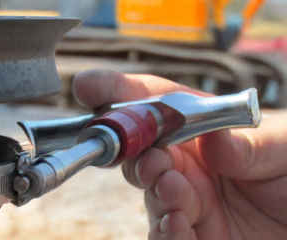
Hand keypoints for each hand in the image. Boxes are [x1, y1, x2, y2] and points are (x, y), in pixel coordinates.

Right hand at [73, 70, 286, 238]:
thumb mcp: (286, 148)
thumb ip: (249, 143)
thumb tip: (213, 141)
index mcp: (205, 129)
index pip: (155, 104)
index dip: (119, 93)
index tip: (88, 87)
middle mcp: (189, 163)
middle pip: (140, 150)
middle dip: (134, 150)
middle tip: (152, 159)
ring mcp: (188, 201)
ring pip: (148, 193)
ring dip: (153, 191)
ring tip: (174, 190)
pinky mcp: (193, 237)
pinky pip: (164, 236)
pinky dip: (165, 231)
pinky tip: (178, 224)